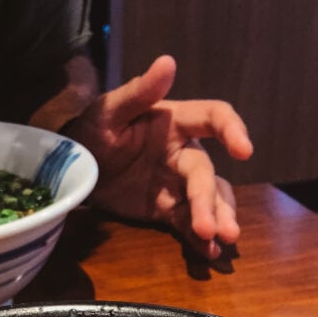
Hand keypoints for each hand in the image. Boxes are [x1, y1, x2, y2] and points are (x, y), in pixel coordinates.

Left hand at [68, 55, 252, 258]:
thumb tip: (167, 62)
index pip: (214, 118)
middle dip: (211, 202)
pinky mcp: (166, 210)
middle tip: (215, 228)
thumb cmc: (93, 131)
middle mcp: (183, 153)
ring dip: (218, 219)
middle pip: (205, 175)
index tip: (243, 150)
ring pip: (208, 200)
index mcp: (175, 122)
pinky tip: (208, 254)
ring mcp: (177, 184)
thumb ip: (138, 92)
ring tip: (224, 241)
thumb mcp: (109, 111)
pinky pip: (187, 224)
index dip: (232, 130)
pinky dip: (199, 240)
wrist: (74, 169)